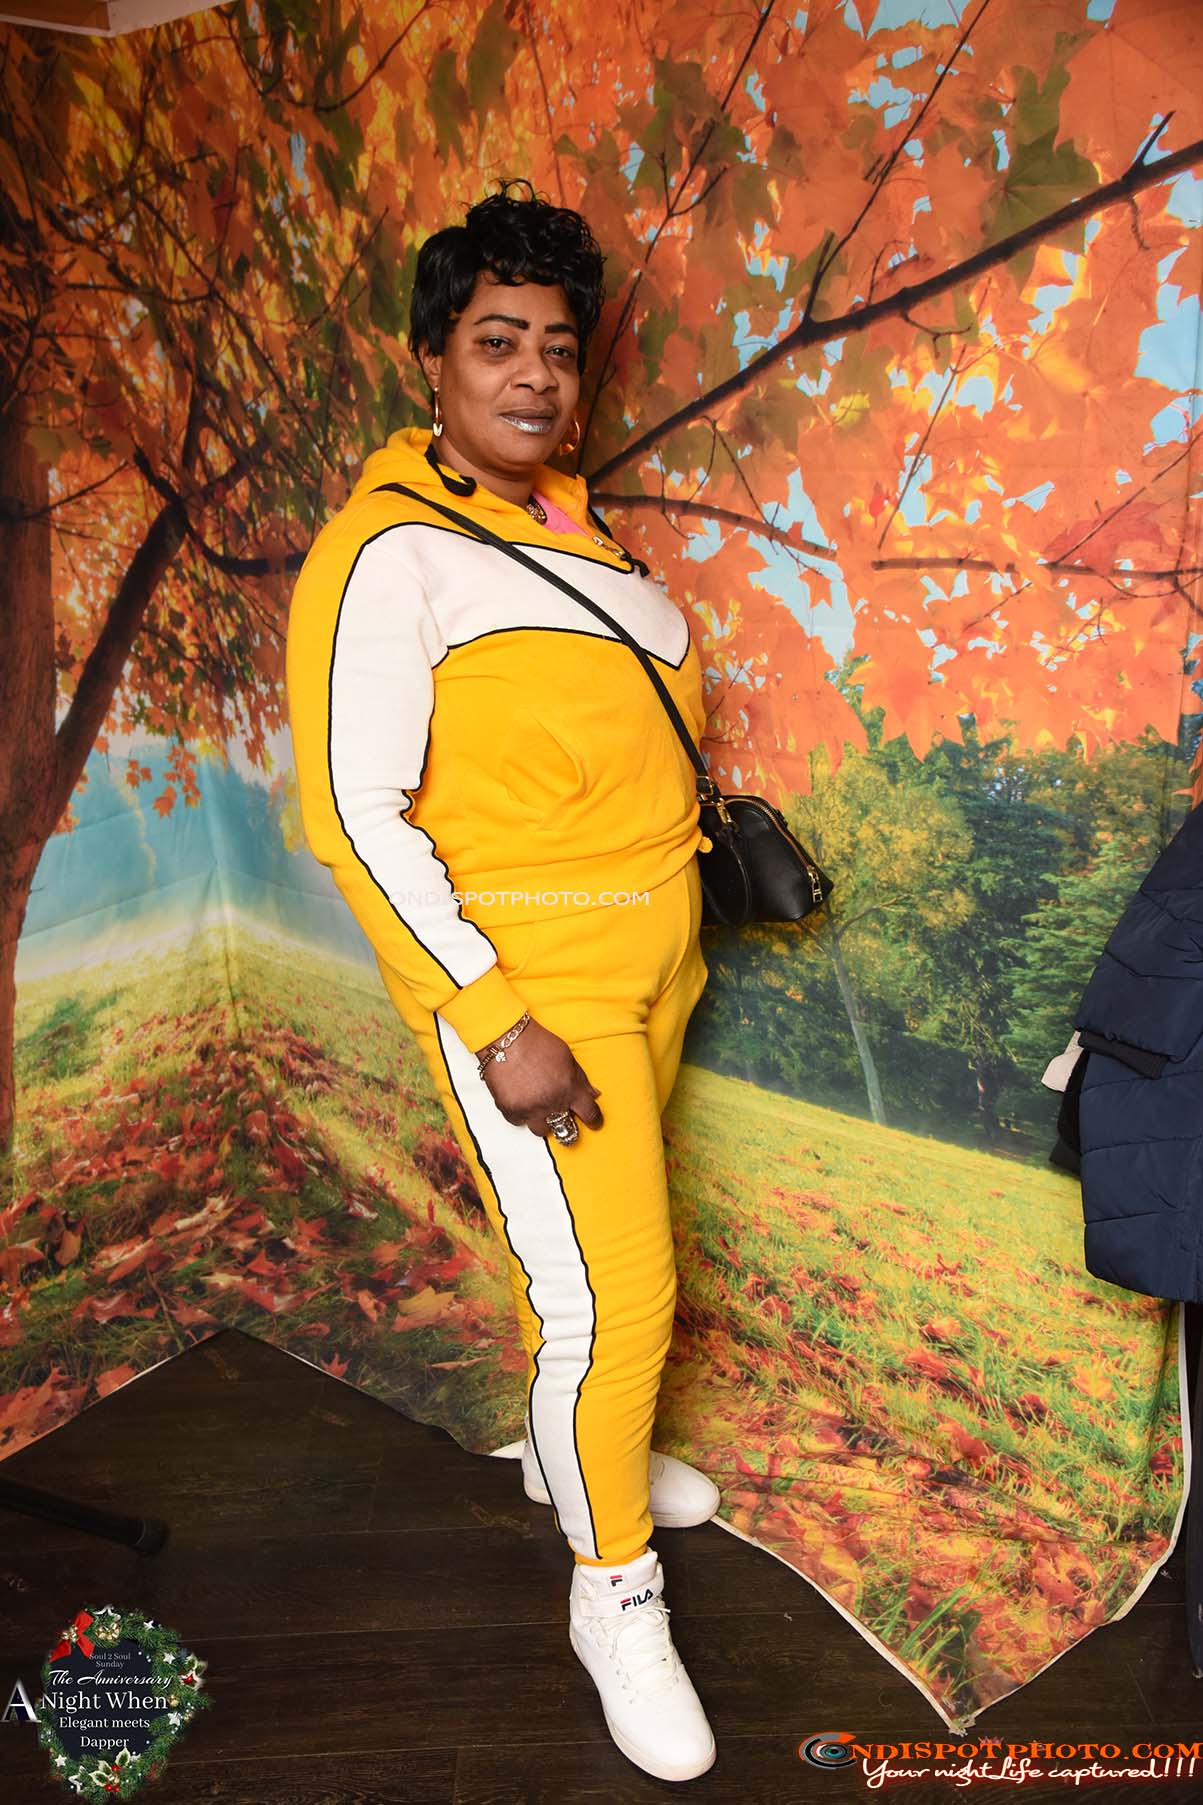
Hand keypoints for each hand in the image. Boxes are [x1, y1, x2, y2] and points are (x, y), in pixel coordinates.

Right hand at [478, 1016, 602, 1138]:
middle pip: (565, 1129)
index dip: (594, 1119)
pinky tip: (521, 1098)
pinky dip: (521, 1113)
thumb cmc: (536, 1043)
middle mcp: (551, 1103)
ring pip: (541, 1130)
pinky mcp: (510, 1111)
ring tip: (539, 1105)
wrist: (504, 1039)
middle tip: (562, 1114)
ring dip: (543, 1120)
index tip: (593, 1121)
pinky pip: (519, 1121)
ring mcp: (530, 1109)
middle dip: (566, 1123)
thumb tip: (592, 1095)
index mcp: (569, 1088)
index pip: (590, 1114)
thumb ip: (580, 1079)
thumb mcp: (566, 1056)